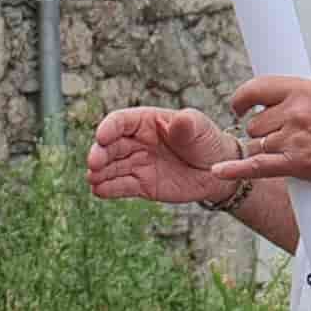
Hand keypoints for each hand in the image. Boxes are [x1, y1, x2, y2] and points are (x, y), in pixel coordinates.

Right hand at [86, 104, 239, 207]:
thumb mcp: (201, 128)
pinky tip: (99, 190)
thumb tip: (180, 119)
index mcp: (147, 122)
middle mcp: (136, 142)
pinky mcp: (141, 185)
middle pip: (110, 146)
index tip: (101, 137)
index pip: (121, 121)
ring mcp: (137, 164)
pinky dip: (108, 189)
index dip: (109, 128)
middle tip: (94, 163)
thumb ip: (188, 124)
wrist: (217, 171)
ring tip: (92, 178)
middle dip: (99, 153)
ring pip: (111, 167)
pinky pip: (121, 186)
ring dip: (99, 172)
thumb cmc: (207, 142)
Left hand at [213, 74, 310, 195]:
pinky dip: (236, 169)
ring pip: (258, 143)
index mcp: (304, 90)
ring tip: (291, 151)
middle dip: (265, 129)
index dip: (242, 97)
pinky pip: (257, 166)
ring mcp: (293, 139)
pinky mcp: (296, 164)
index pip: (258, 87)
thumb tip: (287, 98)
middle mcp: (294, 112)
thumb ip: (306, 96)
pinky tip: (220, 170)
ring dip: (267, 148)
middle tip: (285, 136)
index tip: (239, 104)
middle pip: (256, 121)